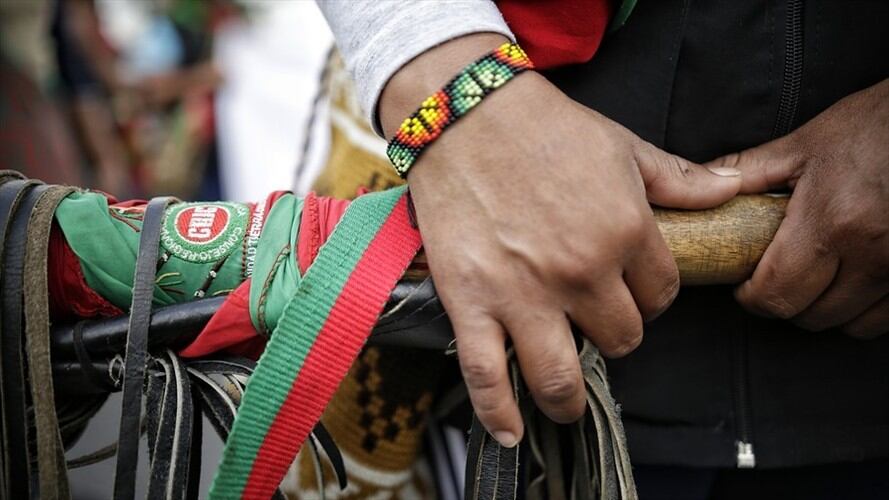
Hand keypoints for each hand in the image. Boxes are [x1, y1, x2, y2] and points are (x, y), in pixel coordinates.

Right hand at [380, 34, 741, 446]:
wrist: (465, 115)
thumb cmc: (544, 127)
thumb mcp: (622, 146)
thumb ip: (679, 179)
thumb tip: (730, 190)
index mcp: (625, 232)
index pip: (660, 298)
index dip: (650, 300)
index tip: (632, 294)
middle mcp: (581, 271)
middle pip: (620, 340)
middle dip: (613, 335)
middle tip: (593, 323)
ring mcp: (524, 294)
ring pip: (561, 375)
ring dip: (567, 397)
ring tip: (564, 400)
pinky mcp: (472, 303)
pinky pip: (486, 374)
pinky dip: (498, 412)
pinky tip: (511, 430)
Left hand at [706, 79, 888, 337]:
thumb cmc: (877, 126)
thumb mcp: (808, 143)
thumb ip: (750, 171)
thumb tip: (699, 184)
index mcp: (832, 220)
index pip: (777, 293)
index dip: (752, 297)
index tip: (745, 286)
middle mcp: (874, 253)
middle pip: (812, 316)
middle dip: (786, 303)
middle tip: (778, 278)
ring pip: (853, 325)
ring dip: (828, 310)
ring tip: (818, 278)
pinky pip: (887, 319)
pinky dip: (866, 309)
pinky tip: (855, 281)